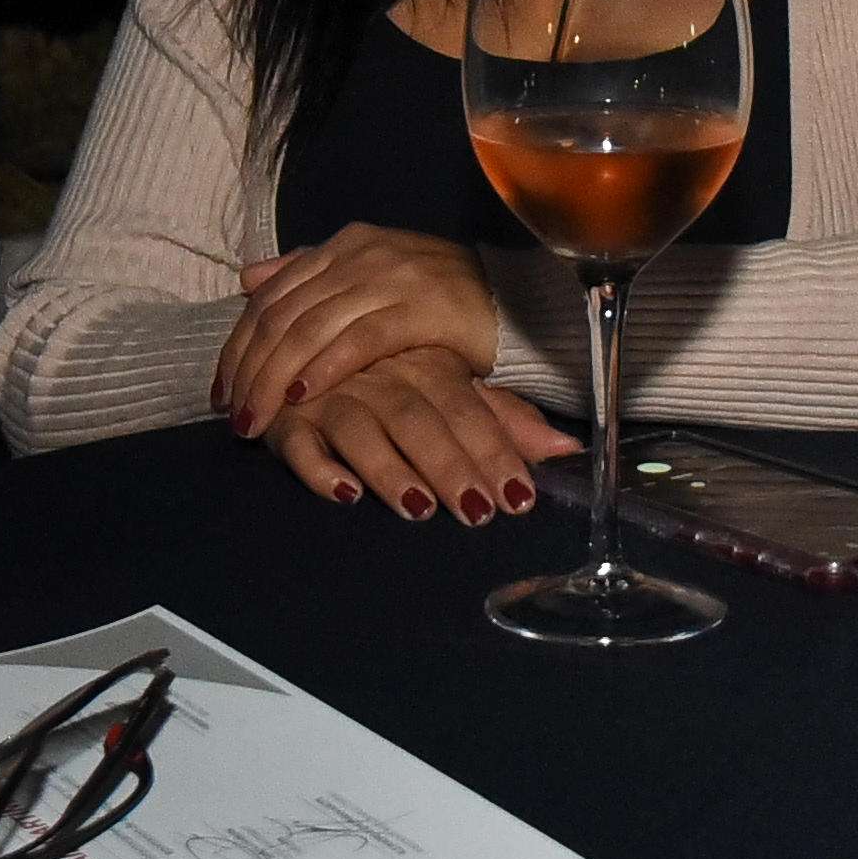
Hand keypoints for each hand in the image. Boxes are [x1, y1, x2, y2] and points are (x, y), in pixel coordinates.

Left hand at [214, 225, 502, 434]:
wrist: (513, 298)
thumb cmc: (436, 297)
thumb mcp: (368, 277)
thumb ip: (308, 276)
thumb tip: (248, 279)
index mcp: (343, 246)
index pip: (271, 295)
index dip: (238, 344)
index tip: (221, 390)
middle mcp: (360, 255)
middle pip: (282, 314)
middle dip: (249, 369)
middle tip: (233, 415)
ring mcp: (390, 278)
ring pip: (310, 329)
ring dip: (275, 378)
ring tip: (257, 419)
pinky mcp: (420, 307)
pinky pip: (358, 340)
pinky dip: (325, 369)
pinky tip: (303, 397)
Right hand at [264, 353, 578, 526]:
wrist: (306, 346)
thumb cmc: (391, 376)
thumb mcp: (451, 389)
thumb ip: (504, 420)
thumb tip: (570, 448)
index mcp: (424, 365)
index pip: (465, 408)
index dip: (492, 450)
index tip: (517, 497)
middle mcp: (380, 378)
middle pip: (417, 420)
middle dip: (448, 466)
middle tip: (476, 512)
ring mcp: (331, 398)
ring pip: (361, 431)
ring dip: (389, 470)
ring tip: (417, 508)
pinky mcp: (287, 421)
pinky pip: (299, 445)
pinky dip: (320, 469)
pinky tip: (345, 494)